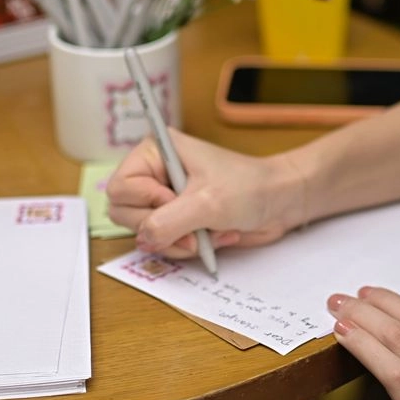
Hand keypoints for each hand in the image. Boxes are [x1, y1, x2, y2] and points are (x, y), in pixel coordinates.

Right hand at [105, 131, 307, 259]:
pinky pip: (163, 244)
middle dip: (160, 229)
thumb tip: (144, 237)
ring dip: (177, 241)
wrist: (279, 202)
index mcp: (155, 152)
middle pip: (124, 213)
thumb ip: (168, 221)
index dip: (145, 202)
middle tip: (191, 229)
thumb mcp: (207, 203)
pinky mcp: (176, 220)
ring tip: (208, 233)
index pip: (120, 187)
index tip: (174, 201)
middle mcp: (154, 174)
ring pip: (143, 234)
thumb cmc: (249, 187)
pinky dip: (187, 246)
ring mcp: (164, 199)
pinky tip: (213, 236)